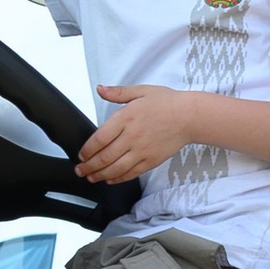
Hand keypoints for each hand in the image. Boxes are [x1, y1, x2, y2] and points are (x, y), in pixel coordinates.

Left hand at [78, 85, 204, 184]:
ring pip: (115, 168)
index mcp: (126, 118)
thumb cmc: (167, 103)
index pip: (99, 139)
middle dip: (88, 167)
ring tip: (90, 178)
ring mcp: (142, 151)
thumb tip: (100, 89)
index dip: (87, 150)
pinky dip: (118, 178)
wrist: (190, 116)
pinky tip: (109, 179)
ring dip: (99, 175)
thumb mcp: (141, 91)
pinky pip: (131, 173)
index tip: (81, 155)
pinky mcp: (151, 161)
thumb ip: (118, 92)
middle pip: (104, 157)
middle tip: (79, 170)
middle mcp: (132, 136)